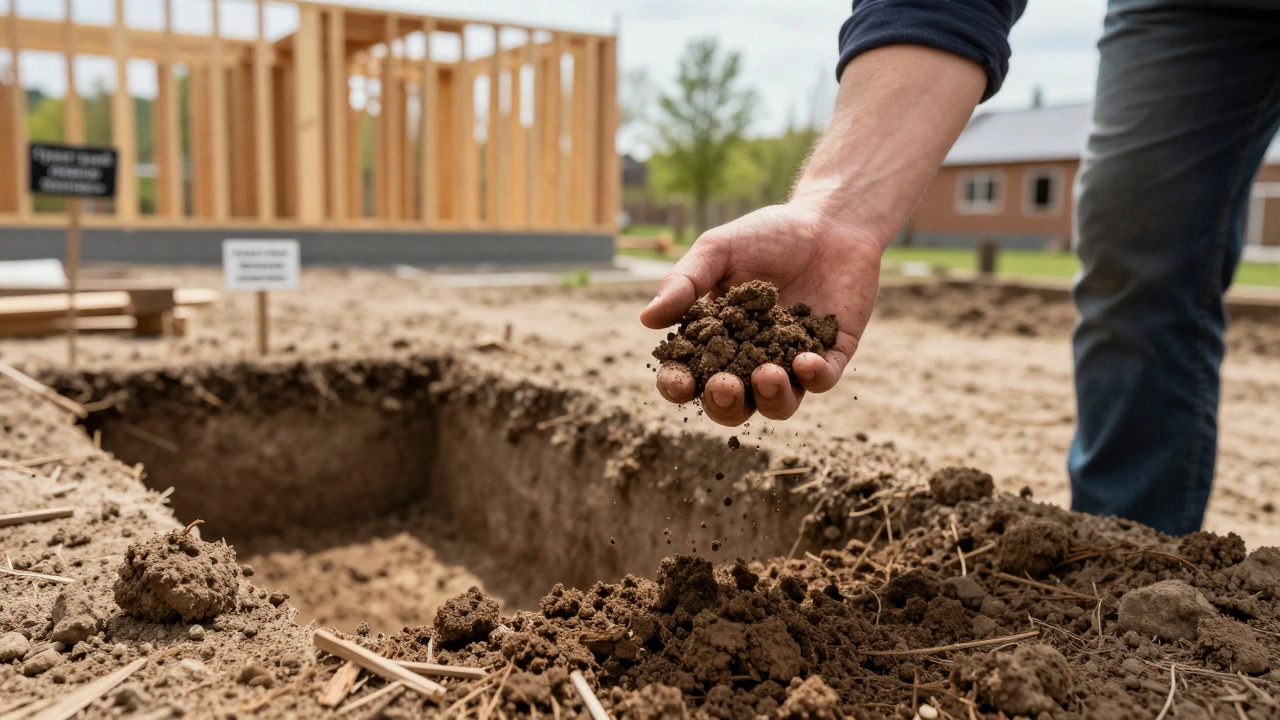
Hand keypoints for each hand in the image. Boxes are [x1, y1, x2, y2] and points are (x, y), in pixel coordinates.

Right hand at [640, 201, 883, 425]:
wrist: (828, 218)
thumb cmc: (766, 234)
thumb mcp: (718, 251)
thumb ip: (684, 283)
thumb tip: (646, 319)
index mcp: (716, 339)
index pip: (690, 374)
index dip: (679, 385)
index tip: (679, 382)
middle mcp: (751, 359)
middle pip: (732, 404)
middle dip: (724, 403)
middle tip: (725, 385)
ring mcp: (791, 360)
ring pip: (778, 404)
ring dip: (771, 398)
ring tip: (769, 375)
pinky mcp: (830, 353)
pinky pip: (822, 380)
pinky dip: (814, 377)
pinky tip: (806, 360)